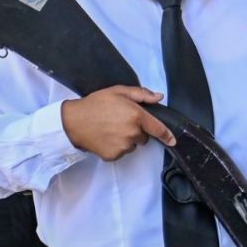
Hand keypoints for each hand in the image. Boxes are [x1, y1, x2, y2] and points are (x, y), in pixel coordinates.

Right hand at [60, 85, 174, 160]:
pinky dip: (116, 147)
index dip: (167, 135)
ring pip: (132, 145)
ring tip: (110, 129)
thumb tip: (159, 97)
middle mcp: (132, 133)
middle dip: (136, 130)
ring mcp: (123, 146)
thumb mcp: (118, 91)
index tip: (173, 140)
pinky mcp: (114, 155)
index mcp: (136, 116)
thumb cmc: (96, 104)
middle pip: (143, 136)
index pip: (158, 128)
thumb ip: (141, 94)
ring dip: (126, 139)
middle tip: (120, 121)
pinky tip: (105, 137)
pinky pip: (121, 152)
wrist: (74, 121)